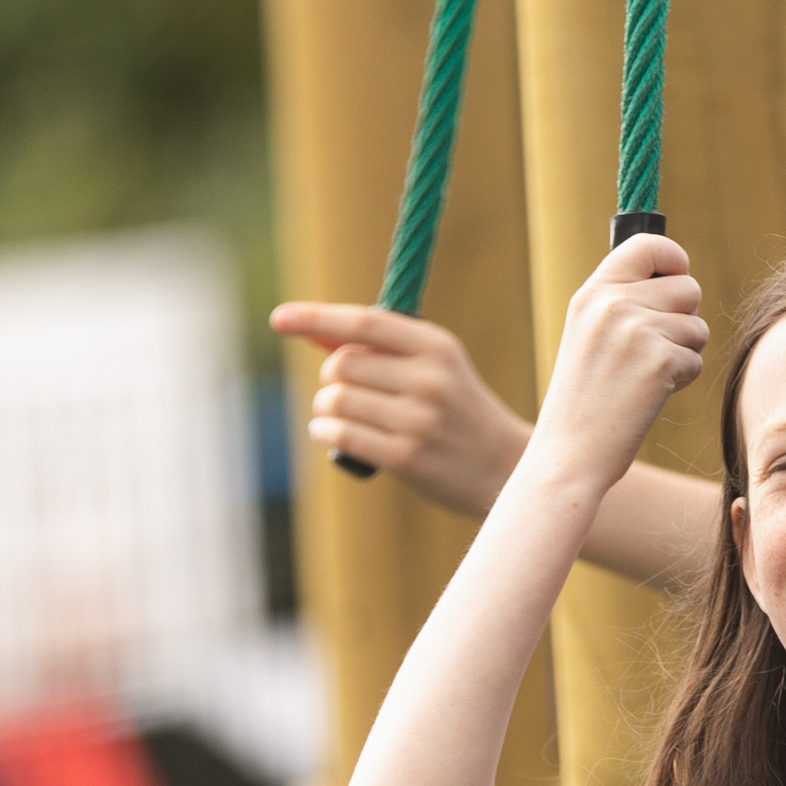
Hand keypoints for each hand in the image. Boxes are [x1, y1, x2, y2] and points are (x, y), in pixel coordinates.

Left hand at [272, 302, 531, 516]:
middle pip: (342, 364)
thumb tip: (318, 335)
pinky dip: (325, 432)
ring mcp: (419, 420)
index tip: (279, 318)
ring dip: (324, 409)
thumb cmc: (459, 413)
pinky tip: (332, 433)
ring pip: (336, 400)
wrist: (506, 468)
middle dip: (330, 378)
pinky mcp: (407, 458)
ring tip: (336, 417)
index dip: (316, 317)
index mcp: (437, 347)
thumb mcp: (436, 368)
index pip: (364, 321)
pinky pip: (340, 434)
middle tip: (342, 391)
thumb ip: (384, 350)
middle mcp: (429, 379)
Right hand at [529, 234, 709, 486]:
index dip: (673, 258)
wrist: (569, 453)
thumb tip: (677, 277)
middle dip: (684, 317)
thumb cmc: (584, 401)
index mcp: (591, 293)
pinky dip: (682, 380)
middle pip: (687, 287)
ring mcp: (636, 330)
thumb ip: (622, 302)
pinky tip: (648, 396)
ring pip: (696, 325)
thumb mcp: (588, 336)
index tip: (677, 275)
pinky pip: (696, 358)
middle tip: (655, 349)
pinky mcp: (660, 361)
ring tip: (645, 377)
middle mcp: (612, 303)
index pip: (648, 244)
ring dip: (683, 353)